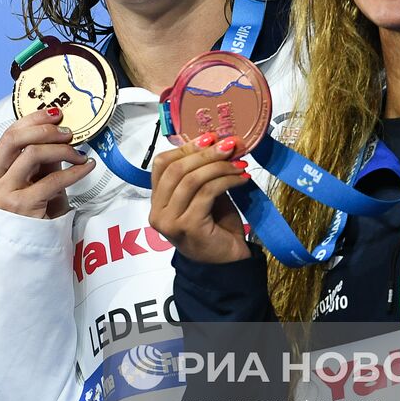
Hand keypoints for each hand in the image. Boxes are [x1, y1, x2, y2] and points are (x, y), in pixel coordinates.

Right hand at [0, 107, 94, 217]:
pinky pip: (53, 180)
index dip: (33, 120)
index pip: (8, 136)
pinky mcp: (22, 207)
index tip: (55, 114)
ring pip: (33, 154)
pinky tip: (87, 167)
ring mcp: (4, 195)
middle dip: (45, 130)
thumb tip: (58, 132)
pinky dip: (75, 170)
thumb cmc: (31, 218)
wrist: (27, 256)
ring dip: (62, 149)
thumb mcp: (31, 184)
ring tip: (79, 154)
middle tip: (68, 133)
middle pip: (14, 139)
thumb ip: (39, 161)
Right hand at [149, 133, 250, 263]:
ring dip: (219, 166)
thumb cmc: (216, 229)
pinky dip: (226, 180)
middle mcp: (157, 213)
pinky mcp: (188, 226)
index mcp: (157, 202)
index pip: (161, 164)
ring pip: (191, 180)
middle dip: (205, 153)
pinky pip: (206, 193)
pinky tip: (242, 177)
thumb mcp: (206, 195)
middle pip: (176, 169)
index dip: (185, 147)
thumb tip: (218, 142)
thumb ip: (203, 173)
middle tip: (230, 145)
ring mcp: (170, 221)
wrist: (227, 263)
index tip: (210, 137)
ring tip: (239, 162)